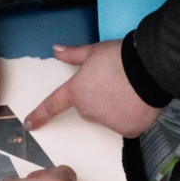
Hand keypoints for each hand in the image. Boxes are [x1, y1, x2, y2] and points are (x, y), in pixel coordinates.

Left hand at [24, 41, 161, 138]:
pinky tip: (139, 103)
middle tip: (116, 83)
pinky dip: (132, 116)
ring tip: (130, 90)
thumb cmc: (120, 57)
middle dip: (99, 98)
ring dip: (116, 108)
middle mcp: (88, 110)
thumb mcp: (94, 51)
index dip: (40, 114)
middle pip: (89, 108)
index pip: (53, 105)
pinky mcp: (127, 130)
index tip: (30, 124)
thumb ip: (73, 54)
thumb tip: (55, 50)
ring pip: (108, 117)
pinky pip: (126, 125)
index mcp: (77, 91)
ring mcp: (107, 123)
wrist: (150, 69)